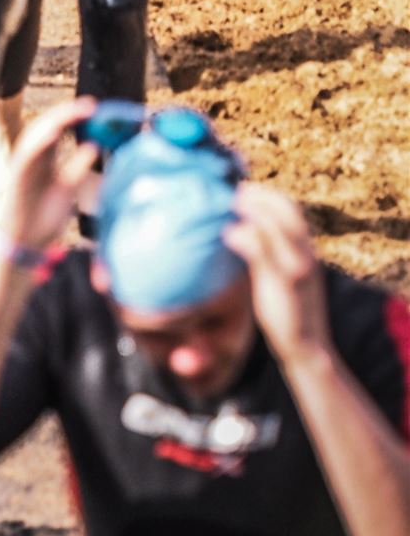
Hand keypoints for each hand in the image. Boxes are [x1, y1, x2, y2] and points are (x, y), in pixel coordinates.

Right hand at [0, 98, 97, 253]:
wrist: (25, 243)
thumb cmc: (44, 217)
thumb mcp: (67, 189)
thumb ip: (77, 167)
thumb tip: (93, 146)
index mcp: (45, 158)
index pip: (59, 129)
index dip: (74, 116)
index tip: (95, 108)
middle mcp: (33, 157)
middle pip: (48, 125)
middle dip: (68, 113)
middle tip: (91, 105)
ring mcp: (24, 164)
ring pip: (37, 134)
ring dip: (55, 120)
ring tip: (75, 112)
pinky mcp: (17, 176)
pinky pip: (27, 155)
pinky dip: (39, 142)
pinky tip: (53, 133)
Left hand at [224, 184, 330, 368]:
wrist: (307, 348)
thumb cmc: (287, 308)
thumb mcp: (278, 273)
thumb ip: (266, 251)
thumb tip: (239, 228)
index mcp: (306, 251)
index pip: (292, 209)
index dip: (268, 194)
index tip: (243, 186)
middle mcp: (306, 255)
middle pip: (289, 211)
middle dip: (262, 195)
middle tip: (234, 191)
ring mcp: (298, 269)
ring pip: (281, 226)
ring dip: (255, 209)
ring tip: (232, 204)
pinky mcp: (285, 285)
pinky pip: (266, 252)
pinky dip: (246, 237)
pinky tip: (228, 235)